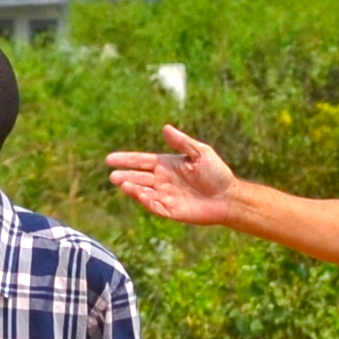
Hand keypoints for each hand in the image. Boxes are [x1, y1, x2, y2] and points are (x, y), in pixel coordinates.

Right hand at [104, 125, 242, 225]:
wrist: (228, 197)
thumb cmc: (217, 173)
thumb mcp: (201, 152)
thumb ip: (182, 142)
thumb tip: (165, 128)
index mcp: (167, 164)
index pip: (141, 161)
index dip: (126, 160)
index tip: (110, 159)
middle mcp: (163, 180)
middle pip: (138, 177)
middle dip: (124, 176)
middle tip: (113, 176)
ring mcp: (166, 196)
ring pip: (143, 192)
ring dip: (132, 189)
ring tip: (122, 184)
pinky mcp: (171, 210)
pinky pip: (154, 206)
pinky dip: (145, 201)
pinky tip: (140, 194)